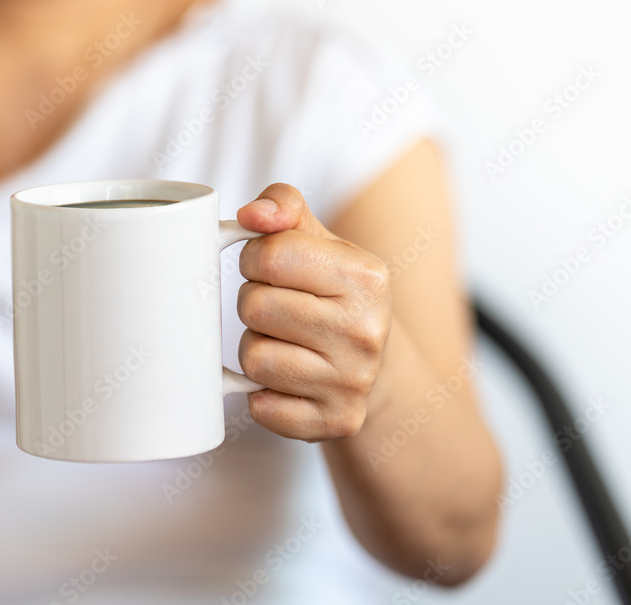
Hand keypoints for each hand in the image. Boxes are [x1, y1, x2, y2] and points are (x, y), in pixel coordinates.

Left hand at [235, 184, 392, 441]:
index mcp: (366, 277)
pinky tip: (287, 381)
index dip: (254, 259)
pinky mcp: (334, 422)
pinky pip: (260, 407)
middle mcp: (365, 332)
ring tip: (283, 343)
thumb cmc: (337, 297)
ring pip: (252, 359)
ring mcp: (352, 382)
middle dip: (253, 304)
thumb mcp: (321, 242)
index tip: (268, 268)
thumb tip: (251, 214)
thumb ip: (283, 207)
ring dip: (255, 348)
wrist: (379, 370)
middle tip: (278, 309)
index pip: (269, 255)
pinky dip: (261, 395)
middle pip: (255, 307)